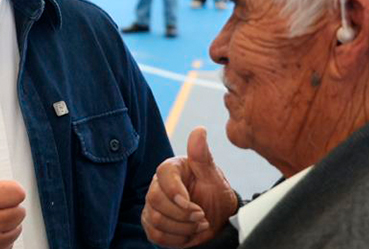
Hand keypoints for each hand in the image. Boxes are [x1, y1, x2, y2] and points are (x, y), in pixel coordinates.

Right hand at [143, 128, 237, 247]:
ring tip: (199, 224)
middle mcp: (158, 184)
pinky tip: (188, 233)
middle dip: (182, 214)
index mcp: (172, 168)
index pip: (163, 174)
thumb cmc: (215, 195)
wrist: (217, 221)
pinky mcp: (151, 223)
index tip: (192, 204)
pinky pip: (156, 234)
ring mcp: (152, 205)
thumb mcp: (214, 177)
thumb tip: (199, 130)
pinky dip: (176, 239)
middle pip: (156, 199)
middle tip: (201, 217)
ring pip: (156, 219)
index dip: (175, 192)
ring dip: (183, 228)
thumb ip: (203, 156)